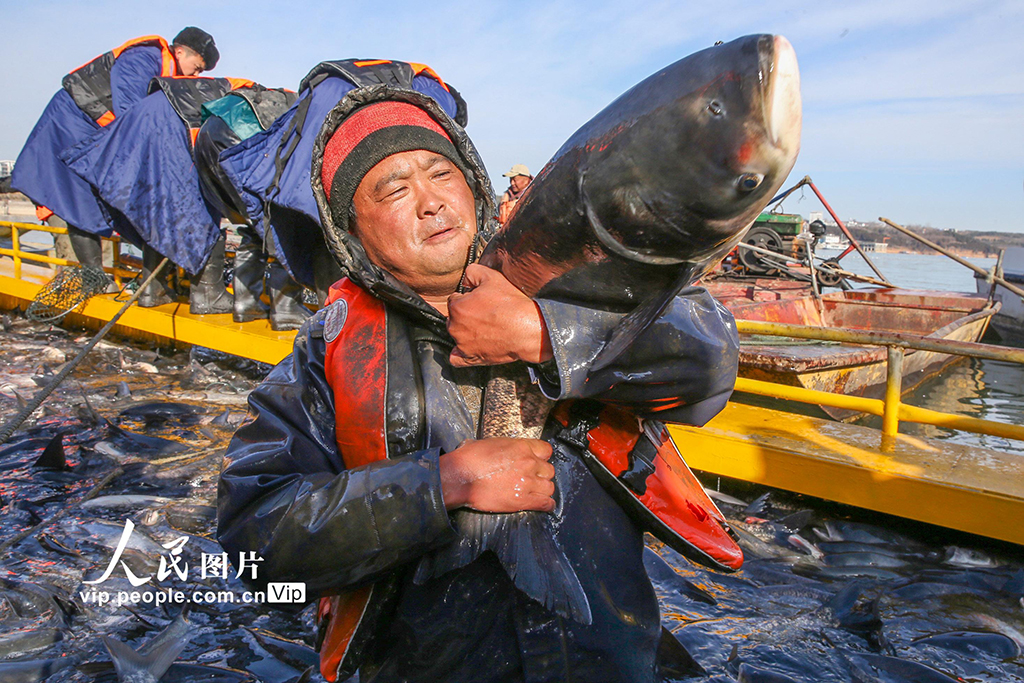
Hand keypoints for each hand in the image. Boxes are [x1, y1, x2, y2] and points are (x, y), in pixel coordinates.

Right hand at [439, 437, 555, 512]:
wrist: (460, 477)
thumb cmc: (468, 459)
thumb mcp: (488, 443)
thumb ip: (503, 446)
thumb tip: (498, 449)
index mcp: (521, 447)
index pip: (546, 450)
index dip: (542, 457)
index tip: (537, 462)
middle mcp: (529, 463)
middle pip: (549, 470)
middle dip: (541, 475)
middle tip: (532, 479)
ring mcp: (527, 482)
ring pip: (550, 487)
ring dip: (543, 490)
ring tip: (535, 492)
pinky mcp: (523, 500)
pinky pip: (546, 504)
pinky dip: (546, 505)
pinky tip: (542, 505)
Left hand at [447, 264, 553, 366]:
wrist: (527, 329)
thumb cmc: (511, 304)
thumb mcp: (493, 277)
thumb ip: (473, 272)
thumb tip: (466, 278)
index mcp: (457, 307)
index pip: (454, 300)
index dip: (468, 298)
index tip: (480, 301)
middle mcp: (455, 326)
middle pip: (454, 318)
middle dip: (465, 315)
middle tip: (484, 314)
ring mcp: (462, 344)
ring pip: (456, 335)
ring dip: (465, 332)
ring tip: (484, 328)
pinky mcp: (471, 358)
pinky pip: (456, 359)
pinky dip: (460, 353)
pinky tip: (469, 347)